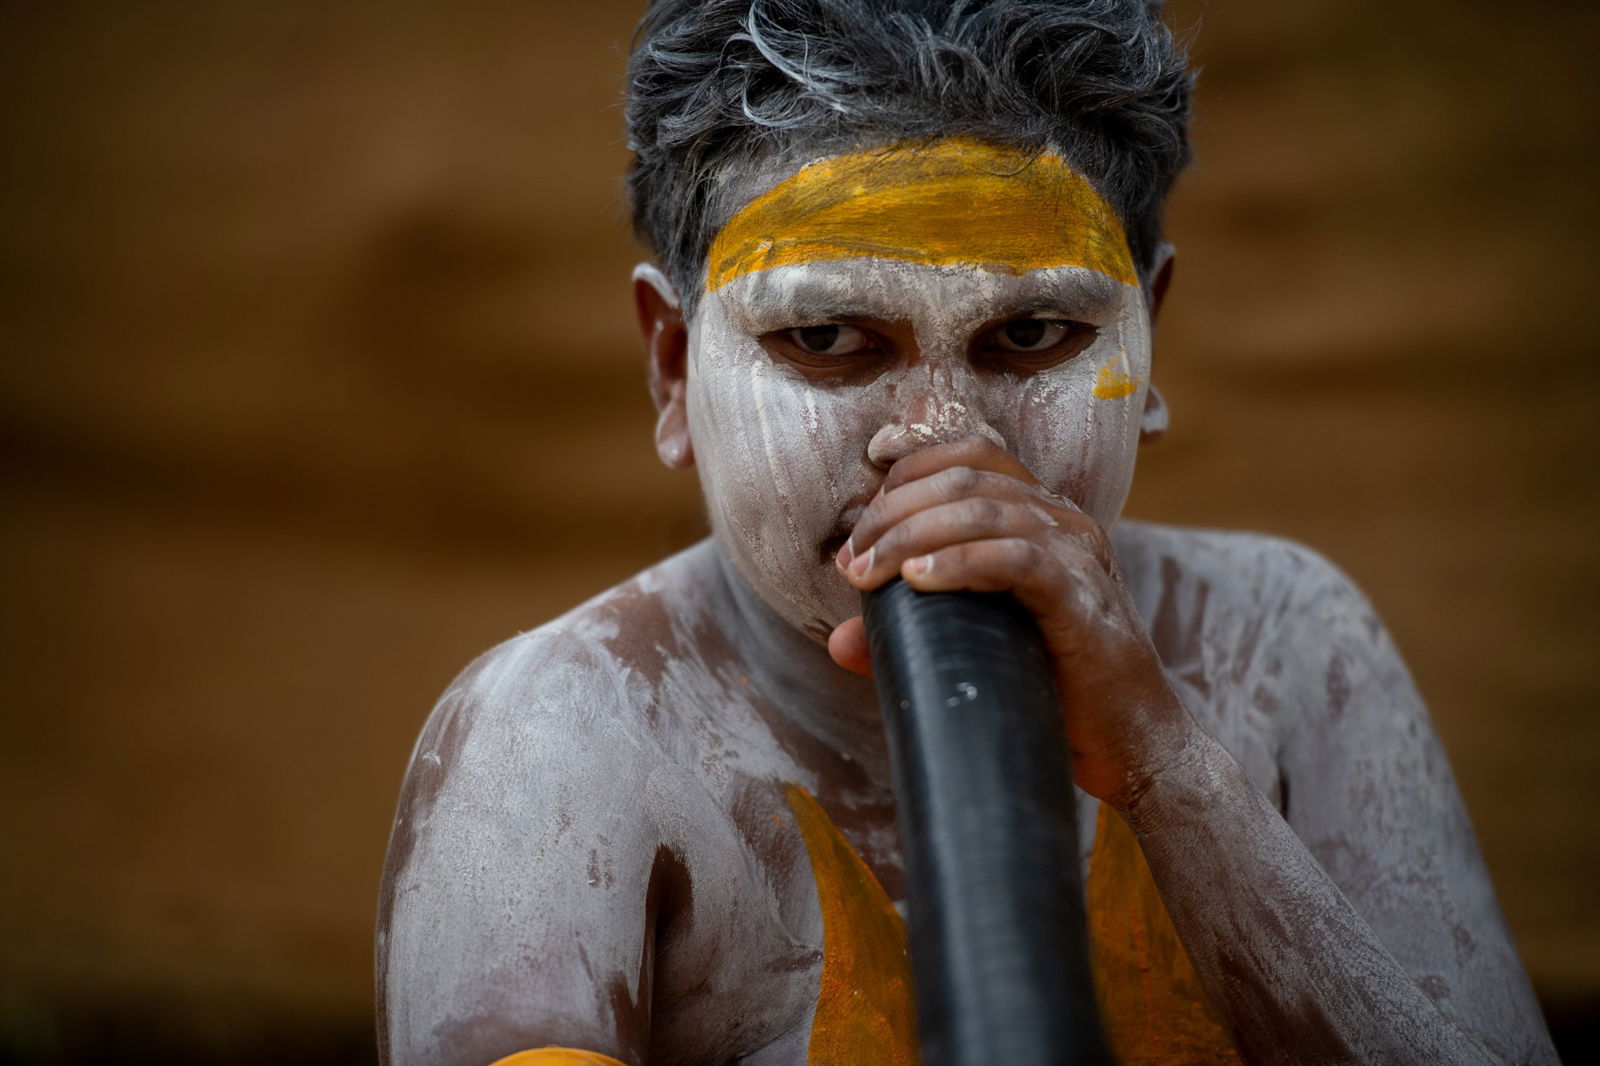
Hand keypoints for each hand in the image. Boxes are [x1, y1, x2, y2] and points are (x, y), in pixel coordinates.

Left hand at [827, 435, 1197, 808]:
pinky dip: (960, 561)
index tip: (859, 533)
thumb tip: (838, 641)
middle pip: (963, 478)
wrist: (1135, 746)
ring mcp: (1078, 556)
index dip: (905, 478)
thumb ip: (911, 636)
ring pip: (982, 510)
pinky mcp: (1082, 601)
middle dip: (891, 513)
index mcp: (1044, 516)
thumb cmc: (1057, 692)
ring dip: (909, 535)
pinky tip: (918, 578)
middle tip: (851, 562)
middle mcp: (1064, 522)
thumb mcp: (977, 648)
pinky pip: (1017, 560)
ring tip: (866, 574)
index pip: (970, 457)